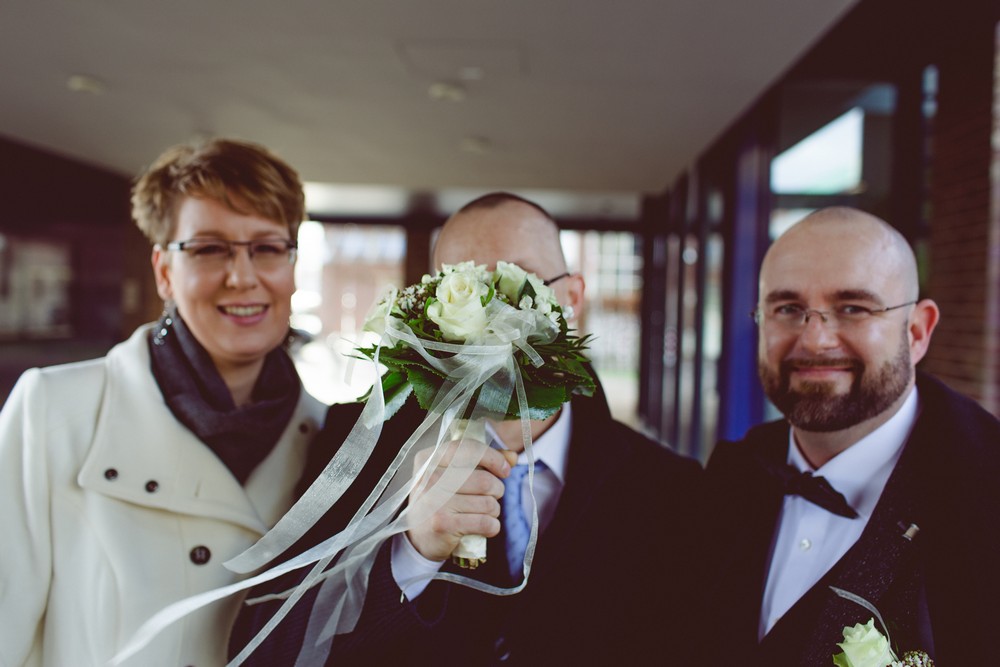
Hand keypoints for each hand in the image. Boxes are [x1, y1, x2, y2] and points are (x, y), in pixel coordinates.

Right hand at [406, 439, 517, 561]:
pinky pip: (485, 523)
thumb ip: (483, 462)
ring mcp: (434, 501)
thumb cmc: (441, 500)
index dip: (494, 458)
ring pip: (488, 503)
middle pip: (485, 480)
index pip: (470, 449)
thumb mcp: (454, 475)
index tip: (505, 470)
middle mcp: (429, 478)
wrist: (419, 537)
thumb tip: (512, 456)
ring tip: (483, 513)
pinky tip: (484, 527)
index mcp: (429, 459)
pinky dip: (492, 527)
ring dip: (494, 510)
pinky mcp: (443, 524)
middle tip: (491, 497)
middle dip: (497, 490)